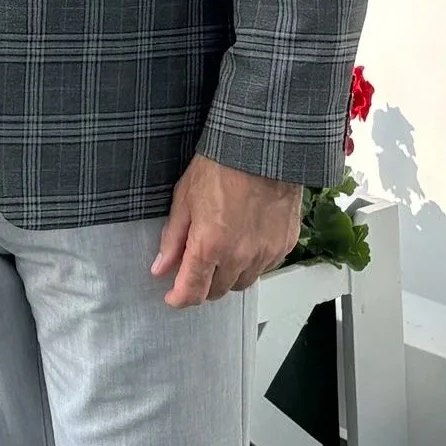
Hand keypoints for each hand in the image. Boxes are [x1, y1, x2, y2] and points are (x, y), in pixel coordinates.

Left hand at [151, 155, 299, 307]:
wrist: (262, 147)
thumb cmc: (223, 164)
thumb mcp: (185, 197)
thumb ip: (173, 238)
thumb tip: (161, 266)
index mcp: (210, 245)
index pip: (192, 292)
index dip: (179, 299)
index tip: (174, 296)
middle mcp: (239, 256)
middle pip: (217, 292)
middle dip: (203, 284)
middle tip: (197, 264)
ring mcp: (265, 253)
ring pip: (242, 282)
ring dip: (228, 274)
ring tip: (223, 247)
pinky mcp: (284, 245)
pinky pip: (264, 267)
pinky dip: (252, 261)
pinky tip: (245, 239)